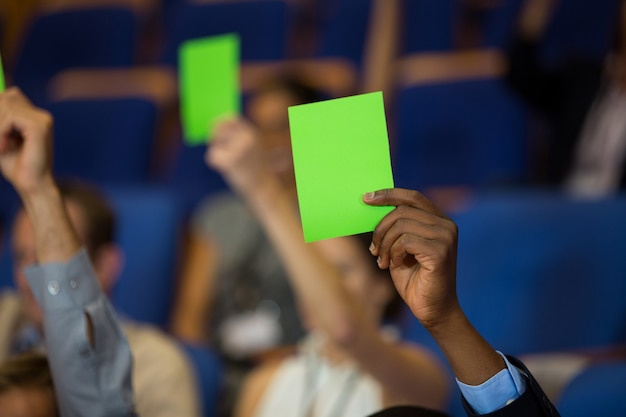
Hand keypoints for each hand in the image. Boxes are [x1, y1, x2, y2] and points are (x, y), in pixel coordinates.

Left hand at [0, 88, 53, 196]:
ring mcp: (43, 120)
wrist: (32, 186)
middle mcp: (41, 116)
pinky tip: (4, 147)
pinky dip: (1, 131)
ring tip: (0, 147)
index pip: (10, 95)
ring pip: (5, 105)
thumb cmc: (16, 167)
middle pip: (6, 97)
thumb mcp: (1, 139)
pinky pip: (10, 117)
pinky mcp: (39, 127)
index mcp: (35, 118)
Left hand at [205, 118, 272, 193]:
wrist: (262, 187)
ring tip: (230, 163)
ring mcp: (238, 149)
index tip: (215, 130)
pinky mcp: (230, 162)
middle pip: (218, 129)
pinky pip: (211, 156)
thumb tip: (214, 124)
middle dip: (214, 138)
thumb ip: (237, 135)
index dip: (220, 123)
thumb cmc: (255, 168)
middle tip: (218, 149)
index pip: (231, 119)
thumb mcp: (251, 146)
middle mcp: (246, 138)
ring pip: (214, 144)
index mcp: (252, 133)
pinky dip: (215, 164)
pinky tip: (226, 170)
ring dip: (217, 153)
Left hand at [364, 188, 459, 328]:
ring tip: (383, 261)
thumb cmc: (414, 279)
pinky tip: (394, 265)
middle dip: (380, 229)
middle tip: (374, 250)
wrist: (432, 310)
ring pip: (400, 225)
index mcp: (439, 220)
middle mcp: (446, 225)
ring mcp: (446, 237)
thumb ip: (395, 227)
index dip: (388, 194)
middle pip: (401, 211)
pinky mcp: (440, 251)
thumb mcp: (400, 247)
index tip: (366, 198)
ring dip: (384, 244)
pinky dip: (393, 253)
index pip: (412, 197)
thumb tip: (371, 205)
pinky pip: (404, 241)